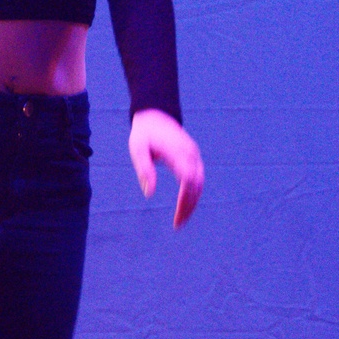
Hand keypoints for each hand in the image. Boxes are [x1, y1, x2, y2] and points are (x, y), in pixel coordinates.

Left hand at [128, 109, 204, 228]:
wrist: (155, 115)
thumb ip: (144, 169)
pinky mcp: (194, 157)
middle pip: (197, 185)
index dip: (185, 198)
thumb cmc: (144, 134)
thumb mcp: (138, 149)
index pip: (188, 179)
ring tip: (180, 219)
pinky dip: (194, 194)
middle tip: (177, 224)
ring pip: (200, 183)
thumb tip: (149, 193)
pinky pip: (199, 179)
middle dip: (189, 206)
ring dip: (193, 202)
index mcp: (177, 152)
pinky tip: (185, 206)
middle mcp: (190, 154)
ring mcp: (194, 155)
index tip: (177, 215)